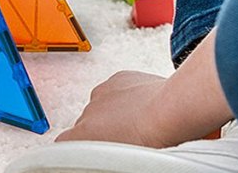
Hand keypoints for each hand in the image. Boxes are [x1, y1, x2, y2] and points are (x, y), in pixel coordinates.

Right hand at [55, 71, 171, 146]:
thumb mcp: (122, 160)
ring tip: (137, 124)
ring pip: (101, 105)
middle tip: (124, 142)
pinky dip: (125, 97)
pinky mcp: (119, 78)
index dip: (78, 148)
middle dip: (100, 131)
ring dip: (112, 113)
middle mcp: (88, 110)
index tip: (89, 153)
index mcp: (84, 132)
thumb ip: (104, 157)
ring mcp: (103, 92)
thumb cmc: (153, 138)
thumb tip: (108, 157)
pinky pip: (116, 90)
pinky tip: (142, 106)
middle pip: (86, 123)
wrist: (172, 109)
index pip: (65, 142)